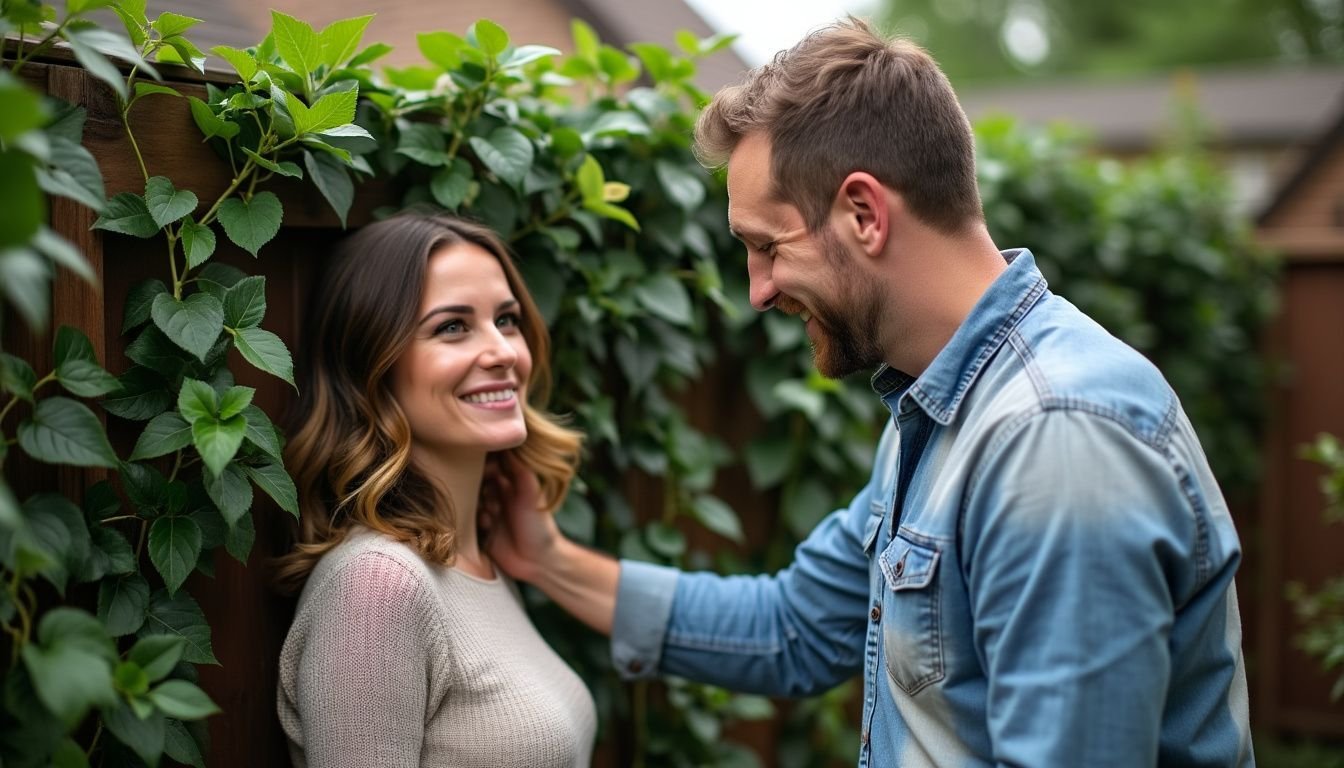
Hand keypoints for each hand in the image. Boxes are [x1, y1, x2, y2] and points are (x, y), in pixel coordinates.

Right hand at [480, 452, 563, 583]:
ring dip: (479, 505)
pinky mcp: (479, 528)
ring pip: (469, 500)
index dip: (486, 466)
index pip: (490, 464)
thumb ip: (521, 470)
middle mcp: (497, 494)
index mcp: (510, 482)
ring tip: (494, 514)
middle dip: (480, 488)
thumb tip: (507, 446)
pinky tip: (489, 527)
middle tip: (492, 498)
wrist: (537, 562)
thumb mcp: (532, 495)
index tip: (491, 473)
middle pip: (475, 480)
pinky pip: (466, 519)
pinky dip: (476, 520)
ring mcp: (487, 511)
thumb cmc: (539, 526)